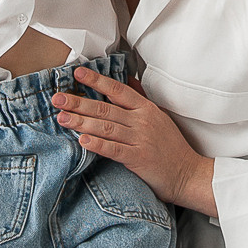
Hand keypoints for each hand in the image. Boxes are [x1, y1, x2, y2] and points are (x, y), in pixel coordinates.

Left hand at [52, 67, 215, 215]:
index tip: (78, 73)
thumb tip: (128, 81)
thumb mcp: (159, 117)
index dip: (97, 80)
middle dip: (79, 101)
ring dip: (82, 122)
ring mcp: (140, 139)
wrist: (189, 174)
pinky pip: (114, 150)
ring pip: (106, 127)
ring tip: (62, 117)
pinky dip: (97, 144)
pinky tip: (82, 141)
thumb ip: (141, 100)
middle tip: (58, 98)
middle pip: (105, 107)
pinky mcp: (138, 159)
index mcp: (146, 109)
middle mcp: (142, 121)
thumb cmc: (172, 148)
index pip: (118, 90)